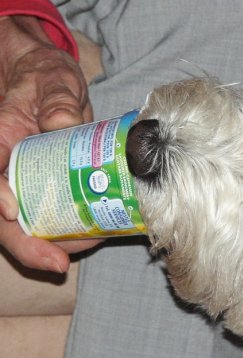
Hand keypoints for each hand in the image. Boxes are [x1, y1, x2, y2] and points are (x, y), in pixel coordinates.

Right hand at [0, 15, 98, 272]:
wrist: (51, 80)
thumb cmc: (45, 76)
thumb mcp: (52, 80)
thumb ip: (57, 99)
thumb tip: (63, 125)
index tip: (10, 210)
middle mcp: (7, 168)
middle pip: (3, 218)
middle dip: (27, 245)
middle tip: (58, 263)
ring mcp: (29, 181)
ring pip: (30, 223)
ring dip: (57, 243)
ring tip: (92, 244)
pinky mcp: (52, 186)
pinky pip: (57, 215)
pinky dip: (75, 230)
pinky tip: (99, 233)